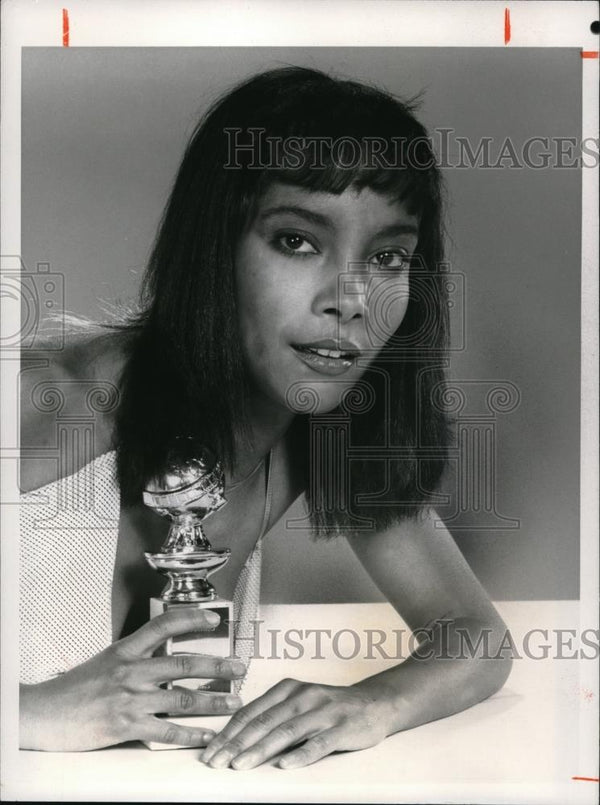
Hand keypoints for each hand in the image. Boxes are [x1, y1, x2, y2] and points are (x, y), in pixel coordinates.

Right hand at [20, 607, 245, 750]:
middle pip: (184, 664)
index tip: (213, 619)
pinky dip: (191, 734)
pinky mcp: (126, 727)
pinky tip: (207, 735)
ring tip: (234, 702)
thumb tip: (164, 657)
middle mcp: (131, 671)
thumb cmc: (73, 690)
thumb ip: (134, 658)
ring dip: (213, 701)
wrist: (42, 715)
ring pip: (182, 699)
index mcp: (125, 650)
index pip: (164, 625)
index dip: (191, 619)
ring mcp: (129, 699)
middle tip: (239, 668)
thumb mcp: (105, 661)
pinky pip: (167, 730)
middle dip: (217, 666)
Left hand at [200, 677, 390, 769]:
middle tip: (217, 762)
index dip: (229, 732)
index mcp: (288, 689)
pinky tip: (286, 765)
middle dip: (237, 743)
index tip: (210, 751)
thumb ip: (272, 715)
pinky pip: (320, 742)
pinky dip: (301, 754)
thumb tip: (234, 738)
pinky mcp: (343, 727)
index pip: (252, 712)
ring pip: (287, 731)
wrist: (374, 703)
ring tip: (241, 765)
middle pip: (265, 721)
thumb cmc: (328, 707)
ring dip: (261, 750)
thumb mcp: (298, 703)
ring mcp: (324, 711)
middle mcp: (303, 696)